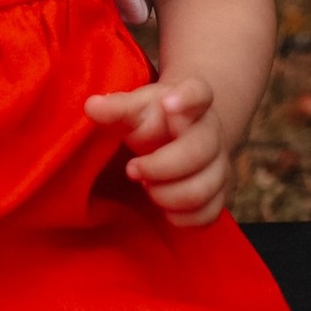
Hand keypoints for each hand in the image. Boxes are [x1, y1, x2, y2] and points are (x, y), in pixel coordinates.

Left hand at [85, 75, 233, 229]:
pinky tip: (164, 209)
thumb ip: (116, 107)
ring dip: (167, 194)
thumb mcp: (134, 109)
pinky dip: (183, 217)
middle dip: (160, 166)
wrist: (179, 139)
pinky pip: (209, 213)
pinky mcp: (219, 194)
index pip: (199, 93)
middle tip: (131, 169)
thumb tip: (92, 106)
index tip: (167, 103)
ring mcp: (219, 165)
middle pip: (198, 152)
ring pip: (202, 188)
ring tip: (147, 186)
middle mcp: (212, 133)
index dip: (187, 98)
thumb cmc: (153, 121)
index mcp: (193, 103)